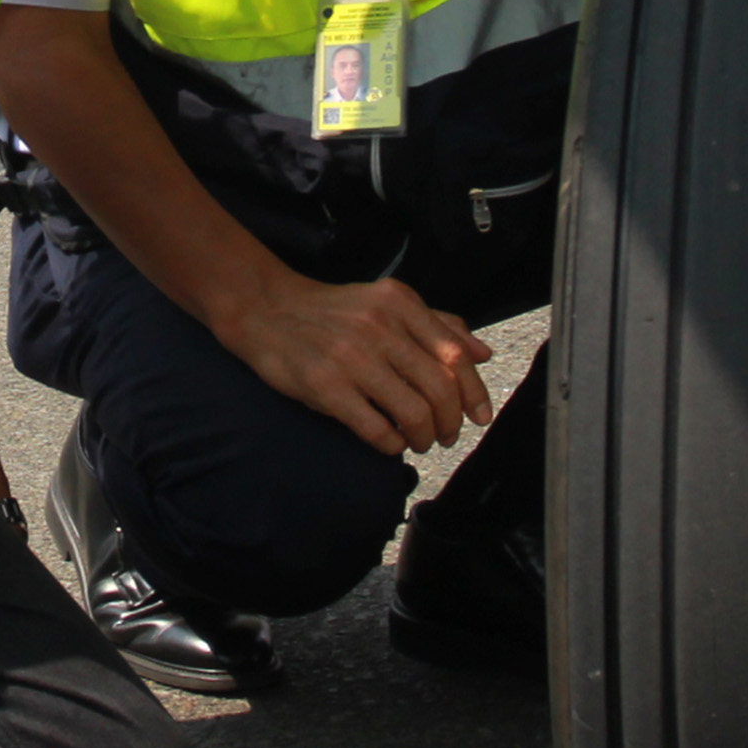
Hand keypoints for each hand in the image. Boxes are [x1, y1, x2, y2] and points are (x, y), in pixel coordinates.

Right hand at [217, 268, 493, 456]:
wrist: (266, 310)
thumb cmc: (331, 313)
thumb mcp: (386, 304)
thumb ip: (436, 325)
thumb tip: (482, 353)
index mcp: (399, 304)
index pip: (456, 354)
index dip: (474, 392)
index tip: (479, 416)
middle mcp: (380, 327)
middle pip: (440, 388)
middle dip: (451, 422)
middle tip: (446, 435)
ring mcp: (352, 357)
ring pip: (414, 412)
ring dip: (424, 437)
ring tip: (418, 441)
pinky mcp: (326, 386)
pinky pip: (376, 428)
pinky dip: (392, 444)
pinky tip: (390, 443)